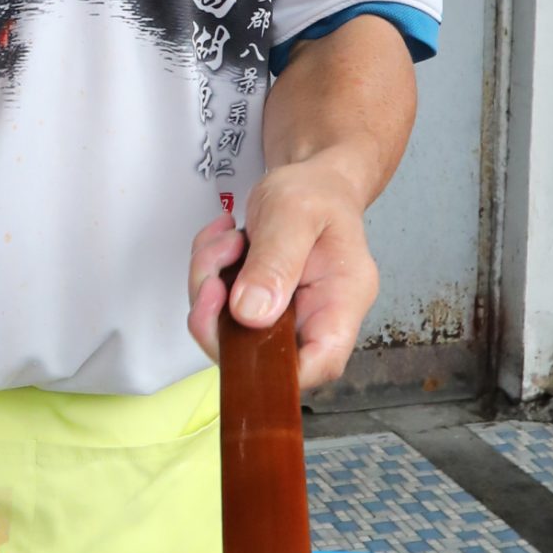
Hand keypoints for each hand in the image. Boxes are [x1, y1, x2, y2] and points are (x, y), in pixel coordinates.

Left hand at [186, 157, 379, 390]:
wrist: (311, 181)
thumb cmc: (316, 193)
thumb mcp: (294, 212)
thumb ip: (275, 260)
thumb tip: (252, 314)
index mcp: (342, 299)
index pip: (322, 362)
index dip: (280, 371)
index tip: (236, 338)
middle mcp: (316, 317)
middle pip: (264, 354)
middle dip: (220, 318)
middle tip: (213, 276)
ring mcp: (285, 316)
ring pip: (231, 332)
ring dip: (210, 287)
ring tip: (225, 242)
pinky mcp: (259, 307)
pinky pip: (220, 310)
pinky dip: (209, 275)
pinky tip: (223, 242)